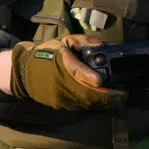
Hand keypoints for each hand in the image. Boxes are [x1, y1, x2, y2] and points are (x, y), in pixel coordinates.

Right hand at [6, 35, 123, 110]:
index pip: (75, 71)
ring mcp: (61, 96)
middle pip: (86, 93)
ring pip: (85, 103)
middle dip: (106, 95)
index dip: (88, 77)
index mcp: (60, 63)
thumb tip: (103, 45)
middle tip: (123, 93)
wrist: (24, 71)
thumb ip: (84, 42)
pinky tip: (106, 102)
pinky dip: (95, 105)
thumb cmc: (46, 53)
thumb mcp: (64, 41)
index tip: (103, 81)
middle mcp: (60, 83)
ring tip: (119, 98)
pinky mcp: (61, 104)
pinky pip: (81, 106)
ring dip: (104, 102)